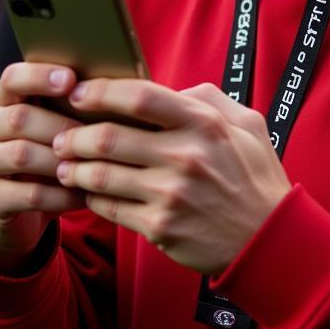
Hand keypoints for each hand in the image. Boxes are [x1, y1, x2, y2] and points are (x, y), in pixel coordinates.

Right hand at [0, 63, 87, 272]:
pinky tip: (83, 195)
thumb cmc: (47, 154)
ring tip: (93, 167)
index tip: (71, 80)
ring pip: (22, 155)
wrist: (16, 208)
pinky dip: (61, 195)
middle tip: (95, 136)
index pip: (12, 78)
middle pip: (20, 117)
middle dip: (61, 127)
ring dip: (62, 161)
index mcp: (1, 100)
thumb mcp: (53, 125)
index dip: (40, 76)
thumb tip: (113, 89)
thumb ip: (69, 105)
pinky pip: (28, 193)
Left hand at [52, 79, 291, 275]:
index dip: (99, 91)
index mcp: (203, 124)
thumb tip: (168, 89)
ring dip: (72, 168)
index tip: (78, 93)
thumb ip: (207, 98)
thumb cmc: (254, 176)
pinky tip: (85, 189)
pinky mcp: (160, 227)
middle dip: (73, 134)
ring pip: (99, 175)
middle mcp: (185, 156)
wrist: (269, 239)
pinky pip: (109, 207)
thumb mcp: (246, 123)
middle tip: (60, 134)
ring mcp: (170, 195)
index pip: (138, 97)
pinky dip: (90, 196)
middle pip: (108, 137)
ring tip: (63, 162)